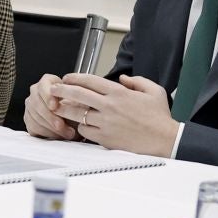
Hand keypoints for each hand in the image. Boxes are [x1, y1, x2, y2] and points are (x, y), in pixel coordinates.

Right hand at [24, 73, 80, 140]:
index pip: (43, 85)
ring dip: (50, 126)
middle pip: (36, 102)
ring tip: (66, 133)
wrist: (75, 121)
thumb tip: (78, 101)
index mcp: (48, 82)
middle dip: (49, 116)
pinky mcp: (29, 120)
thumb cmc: (78, 108)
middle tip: (60, 125)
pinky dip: (46, 133)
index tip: (54, 106)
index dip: (47, 96)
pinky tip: (58, 135)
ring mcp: (31, 106)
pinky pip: (33, 126)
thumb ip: (77, 100)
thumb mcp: (81, 101)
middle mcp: (37, 92)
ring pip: (34, 116)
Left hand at [50, 73, 178, 156]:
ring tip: (56, 107)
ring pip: (77, 114)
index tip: (67, 77)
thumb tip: (123, 78)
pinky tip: (78, 124)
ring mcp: (105, 122)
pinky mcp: (105, 138)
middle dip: (62, 90)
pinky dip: (79, 126)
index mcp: (119, 93)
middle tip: (52, 89)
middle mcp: (109, 106)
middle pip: (78, 94)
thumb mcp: (153, 91)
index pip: (90, 80)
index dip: (75, 77)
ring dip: (65, 109)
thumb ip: (136, 81)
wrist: (164, 139)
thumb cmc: (159, 117)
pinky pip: (85, 130)